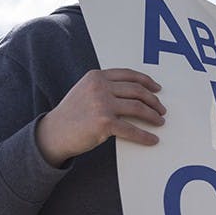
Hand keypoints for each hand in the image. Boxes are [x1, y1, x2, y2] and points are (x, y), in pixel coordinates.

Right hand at [36, 68, 165, 166]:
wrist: (53, 133)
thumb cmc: (72, 114)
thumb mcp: (85, 90)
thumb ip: (105, 86)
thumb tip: (134, 92)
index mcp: (97, 77)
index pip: (129, 75)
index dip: (147, 81)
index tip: (157, 89)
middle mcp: (100, 87)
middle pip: (137, 91)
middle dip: (153, 101)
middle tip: (161, 109)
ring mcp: (102, 104)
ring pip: (138, 108)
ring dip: (153, 116)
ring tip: (160, 121)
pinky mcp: (104, 123)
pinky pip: (132, 129)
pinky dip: (145, 136)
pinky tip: (152, 139)